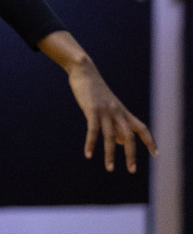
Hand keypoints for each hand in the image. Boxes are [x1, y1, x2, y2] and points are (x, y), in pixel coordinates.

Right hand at [66, 55, 157, 172]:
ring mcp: (104, 111)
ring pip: (110, 136)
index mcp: (123, 111)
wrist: (84, 70)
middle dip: (131, 154)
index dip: (150, 141)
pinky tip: (88, 154)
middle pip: (129, 135)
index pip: (141, 127)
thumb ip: (115, 123)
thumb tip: (119, 142)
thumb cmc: (96, 90)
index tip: (156, 155)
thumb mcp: (109, 106)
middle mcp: (117, 112)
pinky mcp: (92, 109)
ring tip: (110, 169)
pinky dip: (90, 143)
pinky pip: (93, 130)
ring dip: (110, 154)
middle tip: (132, 170)